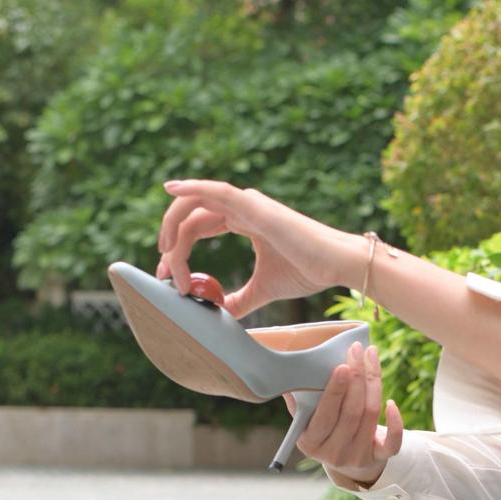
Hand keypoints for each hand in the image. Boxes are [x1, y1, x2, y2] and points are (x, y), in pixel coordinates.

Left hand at [155, 179, 345, 318]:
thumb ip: (240, 299)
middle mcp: (243, 208)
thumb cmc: (308, 271)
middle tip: (164, 274)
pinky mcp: (254, 206)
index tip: (171, 277)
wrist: (336, 265)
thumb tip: (221, 313)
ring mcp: (248, 203)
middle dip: (170, 244)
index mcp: (245, 221)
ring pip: (195, 205)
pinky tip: (171, 189)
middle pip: (191, 217)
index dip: (178, 250)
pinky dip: (191, 186)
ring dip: (173, 226)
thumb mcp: (264, 289)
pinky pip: (215, 190)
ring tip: (166, 255)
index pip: (198, 227)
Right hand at [285, 338, 404, 479]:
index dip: (335, 390)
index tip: (343, 365)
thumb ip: (298, 397)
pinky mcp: (378, 459)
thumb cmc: (322, 428)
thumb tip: (289, 366)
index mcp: (311, 442)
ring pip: (371, 416)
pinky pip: (392, 443)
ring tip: (371, 355)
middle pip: (352, 412)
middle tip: (358, 350)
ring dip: (374, 383)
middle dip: (357, 378)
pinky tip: (392, 402)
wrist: (344, 461)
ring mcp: (357, 457)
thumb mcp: (305, 417)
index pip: (326, 414)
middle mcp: (334, 453)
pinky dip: (395, 423)